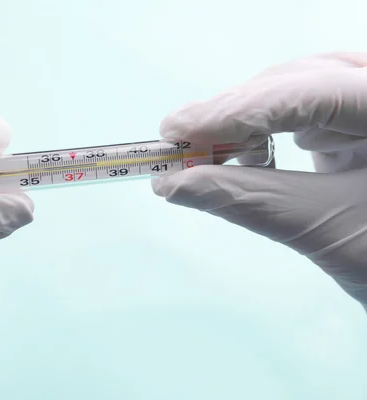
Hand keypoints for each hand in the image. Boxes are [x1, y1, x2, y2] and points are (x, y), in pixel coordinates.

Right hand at [152, 52, 366, 307]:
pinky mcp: (359, 124)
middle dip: (235, 112)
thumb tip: (172, 185)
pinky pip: (304, 111)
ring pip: (298, 90)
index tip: (176, 130)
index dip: (236, 110)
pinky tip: (247, 152)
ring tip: (207, 153)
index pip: (307, 92)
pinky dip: (266, 132)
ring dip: (247, 120)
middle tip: (177, 141)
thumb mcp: (322, 230)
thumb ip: (246, 201)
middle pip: (299, 82)